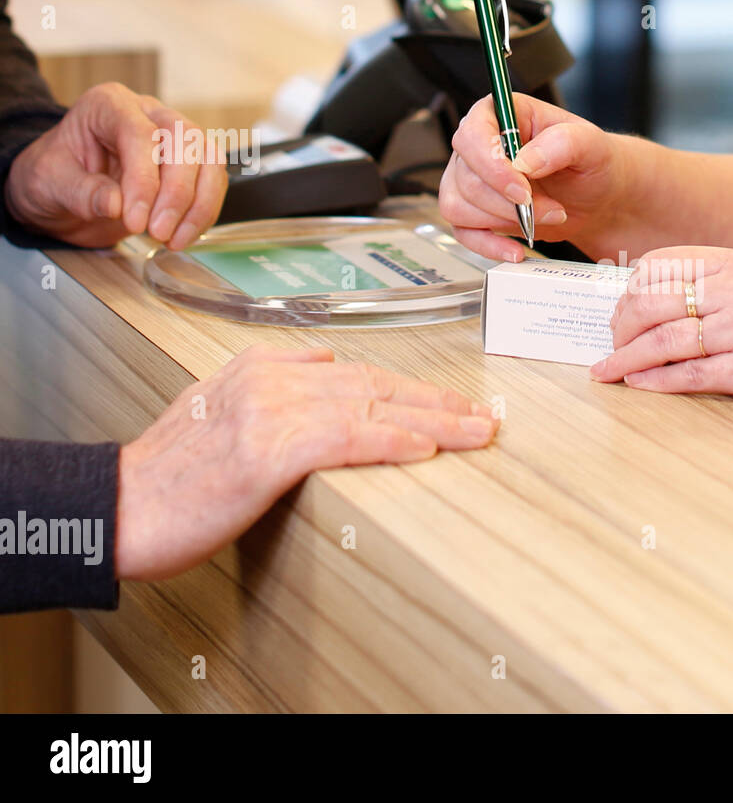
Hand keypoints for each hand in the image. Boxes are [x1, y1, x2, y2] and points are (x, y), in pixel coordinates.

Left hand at [4, 83, 227, 248]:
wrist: (62, 191)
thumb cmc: (54, 177)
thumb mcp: (49, 183)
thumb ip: (81, 192)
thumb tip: (115, 204)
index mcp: (109, 105)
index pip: (140, 133)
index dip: (143, 179)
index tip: (135, 219)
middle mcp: (148, 114)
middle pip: (185, 141)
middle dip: (177, 193)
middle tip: (157, 231)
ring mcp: (174, 138)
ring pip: (209, 160)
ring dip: (199, 205)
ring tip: (173, 238)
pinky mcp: (191, 165)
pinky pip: (212, 183)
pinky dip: (203, 213)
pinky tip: (182, 235)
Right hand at [115, 345, 498, 580]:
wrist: (118, 506)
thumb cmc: (170, 473)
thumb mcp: (218, 404)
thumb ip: (273, 378)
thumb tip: (324, 360)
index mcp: (263, 366)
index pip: (356, 372)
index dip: (409, 388)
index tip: (448, 401)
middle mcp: (271, 379)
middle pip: (374, 384)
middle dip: (435, 400)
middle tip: (481, 414)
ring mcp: (270, 411)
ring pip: (371, 407)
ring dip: (432, 421)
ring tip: (474, 431)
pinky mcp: (267, 449)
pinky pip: (347, 439)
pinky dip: (391, 441)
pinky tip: (425, 447)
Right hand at [443, 93, 629, 261]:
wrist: (596, 196)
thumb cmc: (590, 162)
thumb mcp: (590, 144)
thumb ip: (562, 143)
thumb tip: (525, 161)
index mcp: (501, 116)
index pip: (472, 135)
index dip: (491, 166)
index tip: (522, 190)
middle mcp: (480, 146)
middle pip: (467, 178)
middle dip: (510, 203)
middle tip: (550, 207)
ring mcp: (472, 179)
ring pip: (459, 207)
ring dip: (505, 221)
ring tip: (544, 217)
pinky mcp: (474, 211)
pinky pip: (463, 232)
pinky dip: (488, 246)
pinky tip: (515, 250)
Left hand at [591, 246, 732, 408]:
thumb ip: (705, 287)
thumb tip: (638, 307)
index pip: (659, 266)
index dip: (629, 291)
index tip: (617, 315)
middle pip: (653, 303)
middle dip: (619, 328)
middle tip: (609, 347)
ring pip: (666, 341)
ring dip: (627, 359)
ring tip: (606, 372)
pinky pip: (692, 375)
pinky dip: (657, 381)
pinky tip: (637, 385)